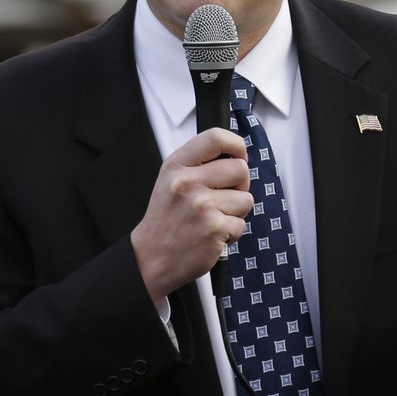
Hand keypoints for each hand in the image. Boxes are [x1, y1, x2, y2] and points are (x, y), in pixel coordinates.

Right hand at [131, 128, 253, 304]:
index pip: (215, 138)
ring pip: (246, 199)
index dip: (236, 145)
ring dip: (235, 212)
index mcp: (176, 166)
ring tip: (213, 219)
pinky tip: (212, 236)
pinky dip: (231, 233)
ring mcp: (202, 206)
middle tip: (224, 198)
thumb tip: (237, 156)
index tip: (240, 155)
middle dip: (240, 185)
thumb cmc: (166, 219)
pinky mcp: (215, 229)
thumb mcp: (171, 180)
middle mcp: (187, 183)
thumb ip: (198, 164)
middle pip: (240, 169)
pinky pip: (241, 224)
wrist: (150, 258)